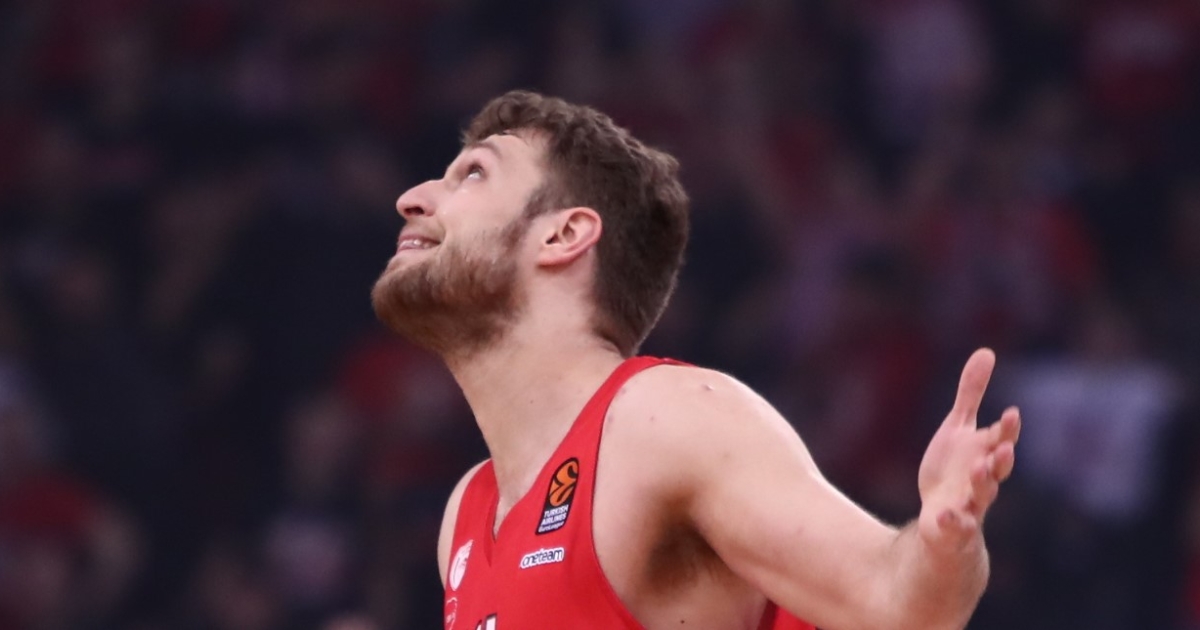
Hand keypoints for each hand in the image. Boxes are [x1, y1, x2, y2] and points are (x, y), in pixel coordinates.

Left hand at [917, 348, 1020, 554]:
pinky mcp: (953, 524)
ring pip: (982, 495)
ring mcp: (970, 503)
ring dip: (982, 483)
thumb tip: (986, 351)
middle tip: (1003, 447)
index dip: (1007, 429)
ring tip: (978, 470)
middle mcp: (982, 478)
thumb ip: (971, 394)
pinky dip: (953, 521)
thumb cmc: (954, 469)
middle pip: (998, 468)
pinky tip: (944, 514)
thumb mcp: (958, 429)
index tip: (1010, 413)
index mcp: (985, 452)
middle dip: (1001, 458)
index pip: (1001, 439)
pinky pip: (957, 525)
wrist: (943, 518)